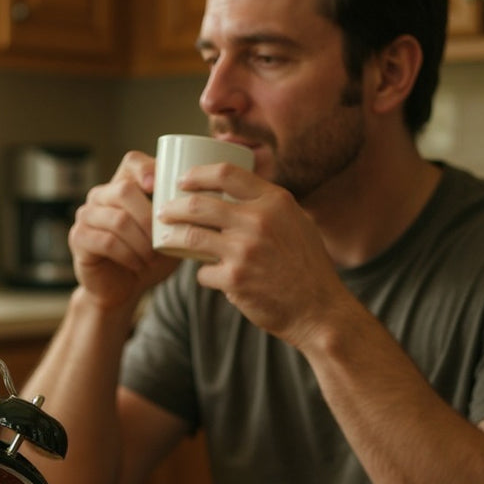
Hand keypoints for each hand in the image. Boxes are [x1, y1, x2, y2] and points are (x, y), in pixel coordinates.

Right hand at [68, 150, 178, 310]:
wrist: (122, 289)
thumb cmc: (149, 257)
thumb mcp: (170, 233)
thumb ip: (184, 215)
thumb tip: (219, 198)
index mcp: (123, 185)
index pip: (132, 161)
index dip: (148, 169)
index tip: (161, 188)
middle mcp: (101, 195)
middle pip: (124, 190)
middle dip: (150, 216)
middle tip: (164, 239)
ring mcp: (86, 215)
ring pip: (117, 218)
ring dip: (141, 240)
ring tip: (152, 257)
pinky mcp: (78, 238)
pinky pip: (105, 241)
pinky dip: (127, 254)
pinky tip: (138, 264)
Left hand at [156, 161, 346, 349]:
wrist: (320, 309)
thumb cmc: (308, 267)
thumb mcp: (298, 223)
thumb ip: (271, 207)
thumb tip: (239, 194)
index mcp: (275, 201)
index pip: (227, 173)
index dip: (198, 174)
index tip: (182, 180)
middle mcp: (258, 220)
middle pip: (199, 204)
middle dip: (174, 206)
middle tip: (163, 211)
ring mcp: (244, 250)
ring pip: (191, 235)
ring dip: (172, 235)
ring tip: (165, 236)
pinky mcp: (234, 279)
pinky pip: (203, 272)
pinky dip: (202, 274)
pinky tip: (208, 276)